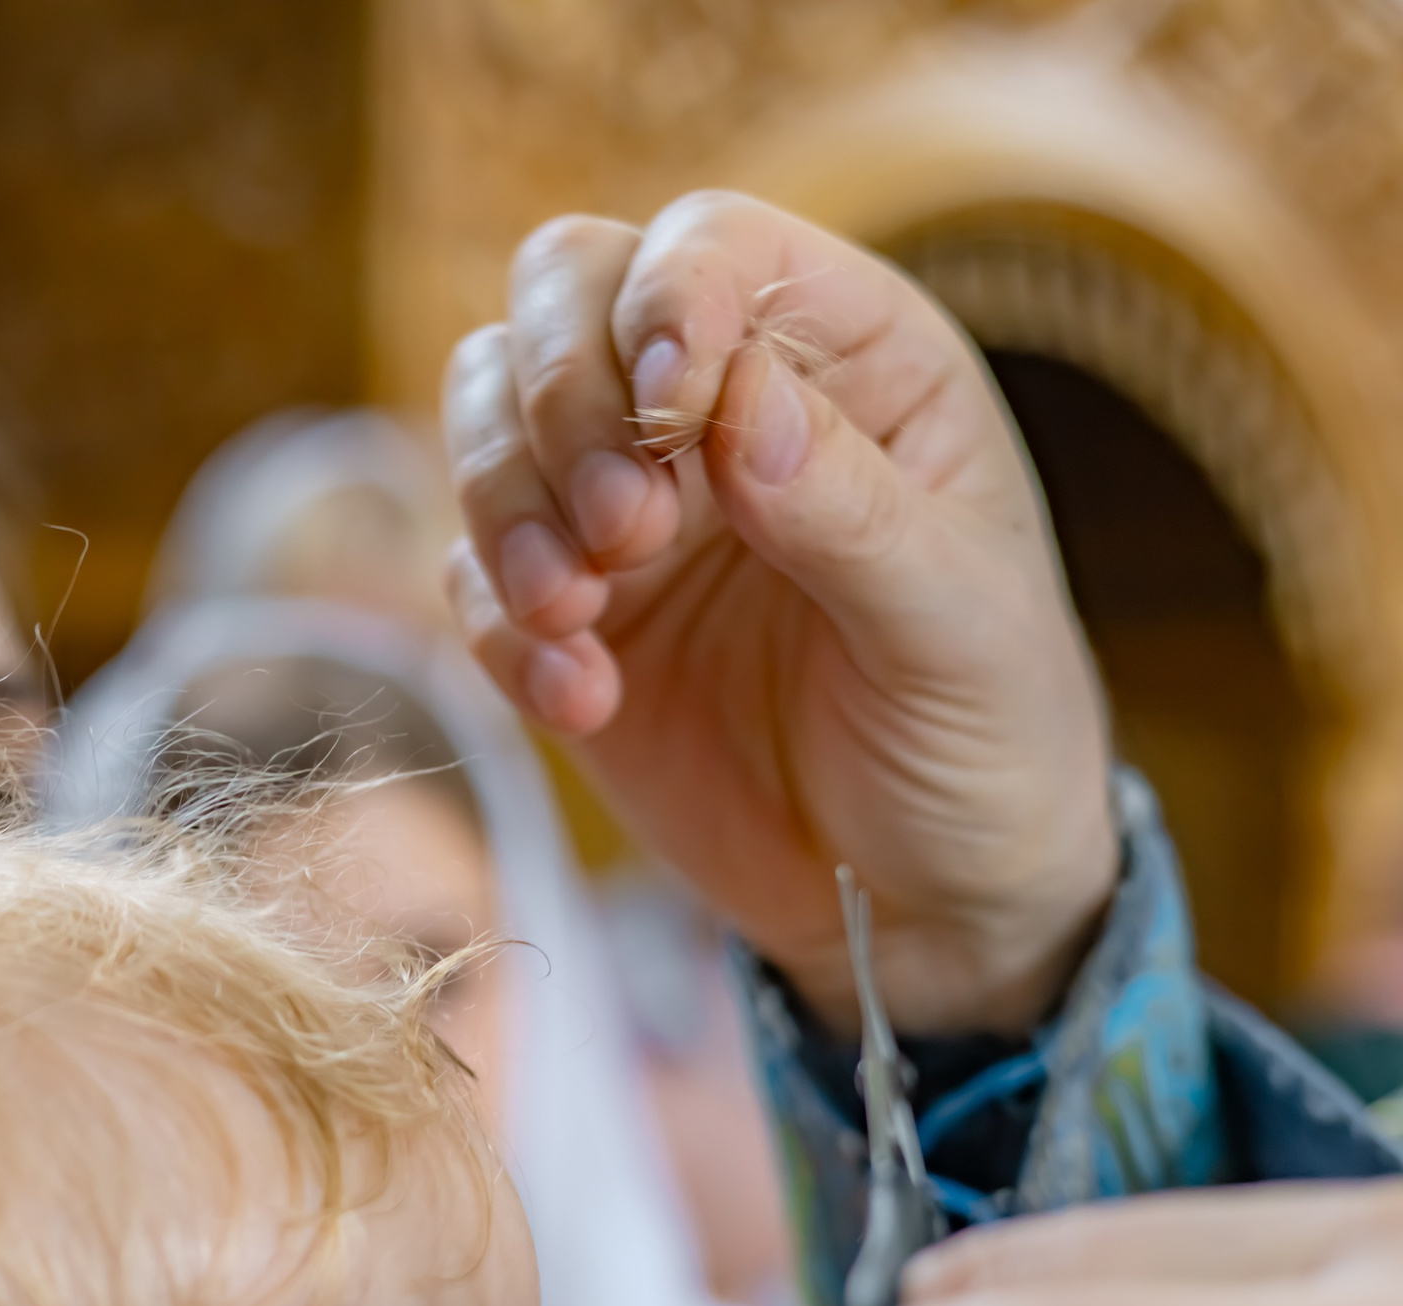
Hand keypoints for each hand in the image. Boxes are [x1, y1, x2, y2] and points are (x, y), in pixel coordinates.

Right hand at [442, 191, 1116, 1033]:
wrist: (923, 905)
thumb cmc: (988, 738)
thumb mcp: (957, 629)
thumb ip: (850, 509)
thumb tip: (732, 400)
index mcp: (852, 362)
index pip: (717, 248)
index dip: (667, 296)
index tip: (665, 403)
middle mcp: (719, 405)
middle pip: (563, 291)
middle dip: (559, 398)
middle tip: (624, 534)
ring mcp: (627, 505)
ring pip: (486, 412)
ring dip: (504, 505)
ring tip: (577, 614)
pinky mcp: (563, 611)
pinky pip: (470, 574)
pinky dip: (499, 629)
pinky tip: (582, 701)